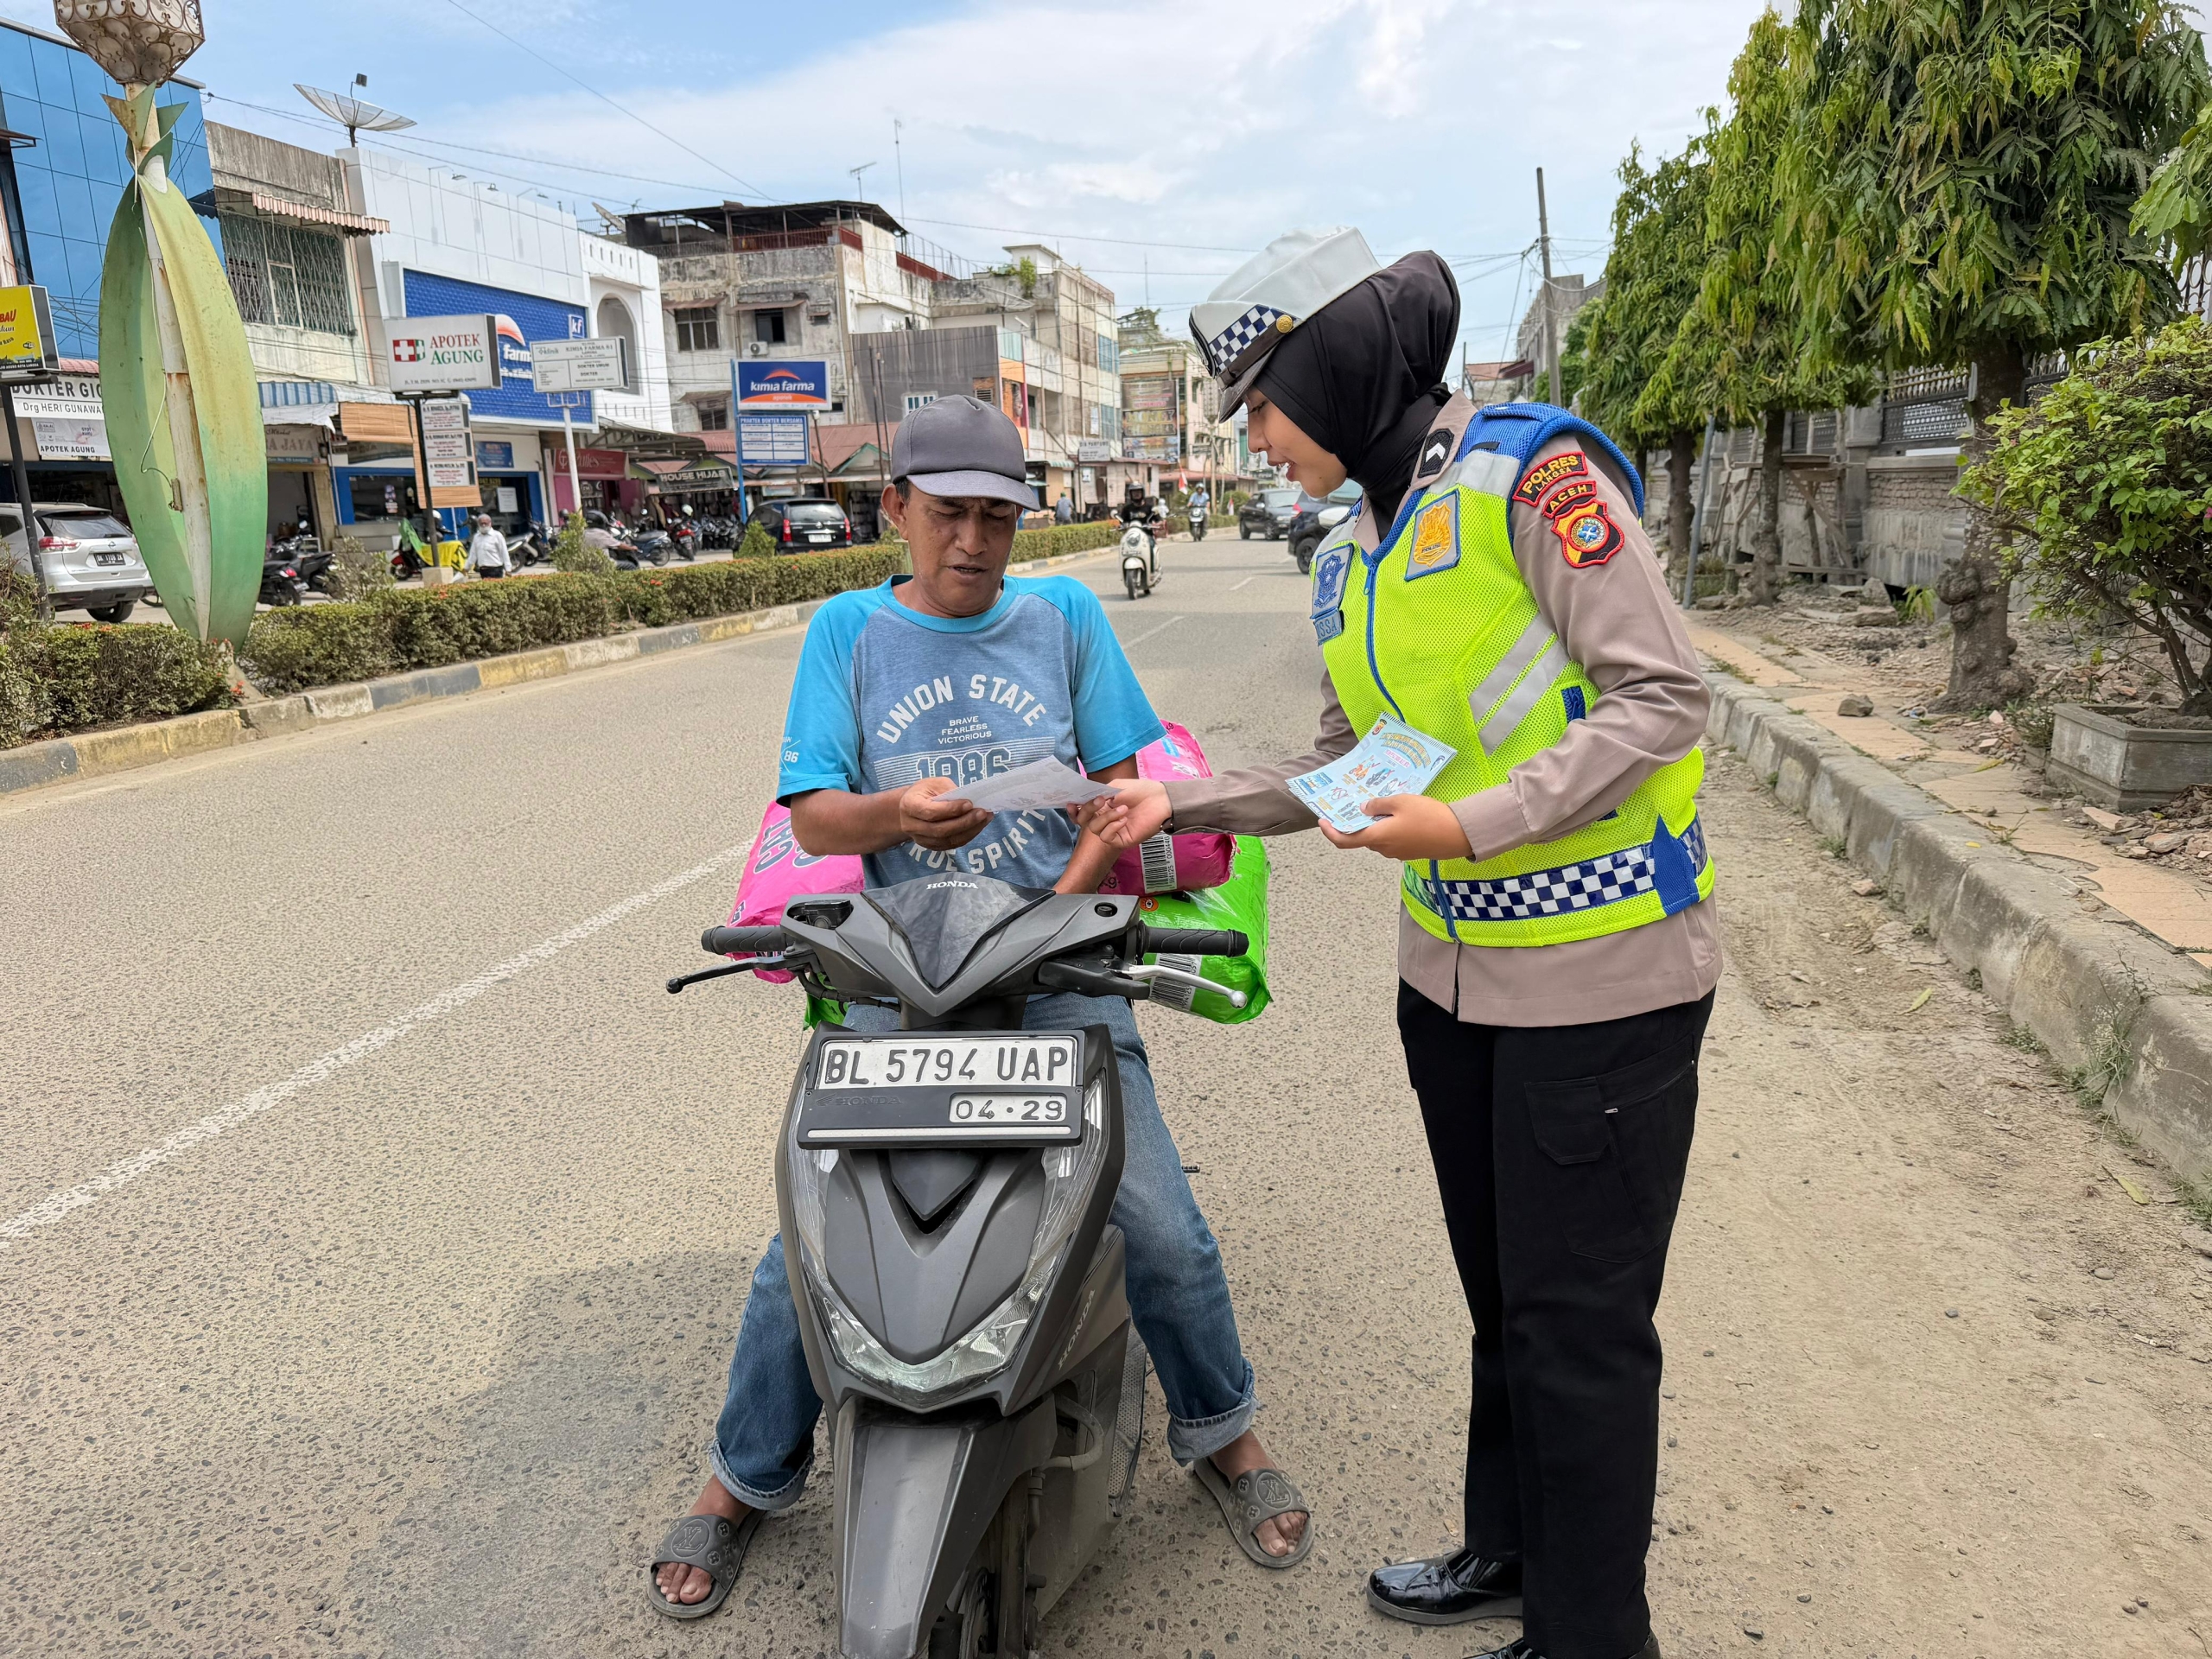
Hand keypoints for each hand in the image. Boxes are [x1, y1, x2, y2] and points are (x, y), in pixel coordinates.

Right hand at [899, 777, 991, 850]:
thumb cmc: (924, 792)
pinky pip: (951, 844)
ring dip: (970, 830)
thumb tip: (970, 802)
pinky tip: (979, 825)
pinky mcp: (931, 846)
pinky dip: (968, 836)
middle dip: (964, 822)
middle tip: (983, 813)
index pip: (931, 812)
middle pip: (940, 830)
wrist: (910, 809)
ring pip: (948, 840)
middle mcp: (911, 826)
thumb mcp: (933, 783)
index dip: (951, 809)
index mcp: (909, 806)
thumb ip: (949, 791)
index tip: (969, 803)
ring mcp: (920, 839)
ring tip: (985, 818)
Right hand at [1072, 778, 1169, 849]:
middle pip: (1084, 821)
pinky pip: (1107, 837)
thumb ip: (1099, 793)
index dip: (1075, 810)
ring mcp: (1112, 830)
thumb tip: (1086, 800)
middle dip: (1088, 810)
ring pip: (1094, 829)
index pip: (1082, 812)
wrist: (1160, 799)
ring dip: (1106, 817)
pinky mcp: (1121, 839)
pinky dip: (1112, 827)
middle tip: (1101, 800)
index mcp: (1101, 807)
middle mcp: (1104, 820)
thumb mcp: (1115, 787)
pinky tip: (1123, 820)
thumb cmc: (1140, 791)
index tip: (1072, 803)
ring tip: (1122, 809)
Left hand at [1317, 794, 1472, 859]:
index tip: (1323, 821)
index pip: (1345, 841)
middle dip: (1359, 822)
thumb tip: (1363, 809)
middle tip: (1360, 802)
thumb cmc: (1428, 816)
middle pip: (1363, 837)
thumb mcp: (1400, 802)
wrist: (1459, 834)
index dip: (1330, 832)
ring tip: (1384, 803)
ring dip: (1376, 824)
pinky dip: (1390, 828)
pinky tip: (1400, 814)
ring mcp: (1398, 853)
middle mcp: (1384, 849)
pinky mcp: (1410, 852)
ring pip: (1378, 837)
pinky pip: (1393, 840)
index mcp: (1377, 837)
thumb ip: (1378, 805)